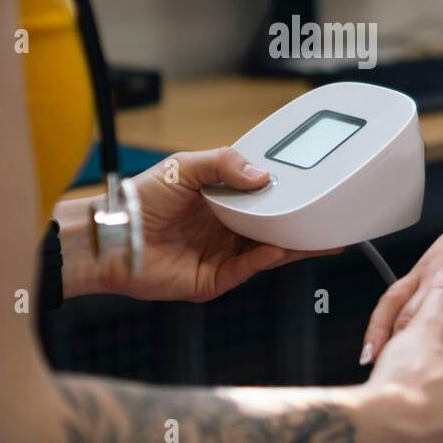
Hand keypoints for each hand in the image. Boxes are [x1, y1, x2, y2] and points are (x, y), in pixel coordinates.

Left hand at [60, 148, 337, 301]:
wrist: (111, 235)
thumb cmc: (139, 199)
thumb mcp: (185, 165)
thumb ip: (224, 163)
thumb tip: (263, 175)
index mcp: (221, 200)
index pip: (263, 197)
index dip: (287, 194)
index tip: (314, 187)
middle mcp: (225, 229)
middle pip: (273, 227)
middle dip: (302, 224)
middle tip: (331, 218)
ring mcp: (221, 255)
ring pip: (267, 251)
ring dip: (294, 246)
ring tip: (321, 238)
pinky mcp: (213, 279)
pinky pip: (246, 269)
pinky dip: (264, 259)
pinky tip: (278, 248)